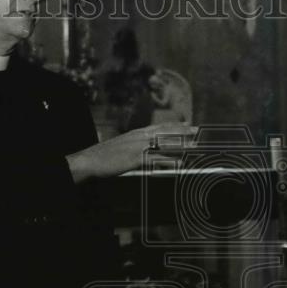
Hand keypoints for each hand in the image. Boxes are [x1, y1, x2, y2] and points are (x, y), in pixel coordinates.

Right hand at [67, 124, 196, 181]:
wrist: (89, 160)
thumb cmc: (104, 156)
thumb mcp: (121, 147)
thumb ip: (134, 146)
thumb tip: (144, 149)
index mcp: (136, 133)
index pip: (160, 126)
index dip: (175, 125)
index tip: (187, 124)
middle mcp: (139, 137)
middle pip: (165, 132)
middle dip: (182, 131)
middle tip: (197, 131)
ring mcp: (138, 147)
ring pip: (164, 144)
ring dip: (181, 145)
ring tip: (195, 146)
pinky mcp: (135, 158)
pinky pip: (157, 159)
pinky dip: (170, 160)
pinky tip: (180, 163)